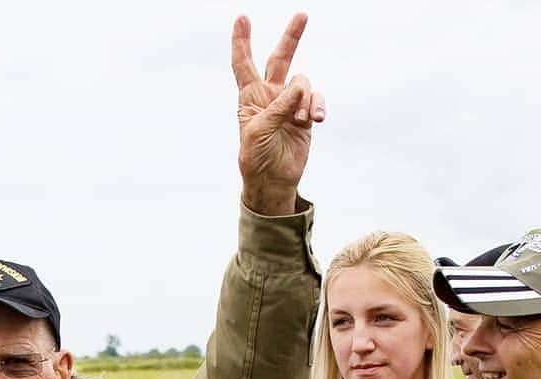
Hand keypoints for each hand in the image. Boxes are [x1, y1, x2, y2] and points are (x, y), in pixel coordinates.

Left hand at [231, 14, 324, 215]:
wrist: (273, 181)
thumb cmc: (257, 158)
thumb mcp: (260, 131)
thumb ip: (278, 106)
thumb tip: (300, 87)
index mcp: (250, 98)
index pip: (244, 65)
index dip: (242, 42)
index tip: (241, 19)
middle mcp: (270, 96)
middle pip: (280, 59)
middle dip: (291, 38)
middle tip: (302, 15)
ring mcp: (289, 104)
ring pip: (302, 83)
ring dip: (303, 99)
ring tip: (299, 120)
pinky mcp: (305, 115)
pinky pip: (316, 99)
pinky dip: (317, 106)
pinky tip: (316, 119)